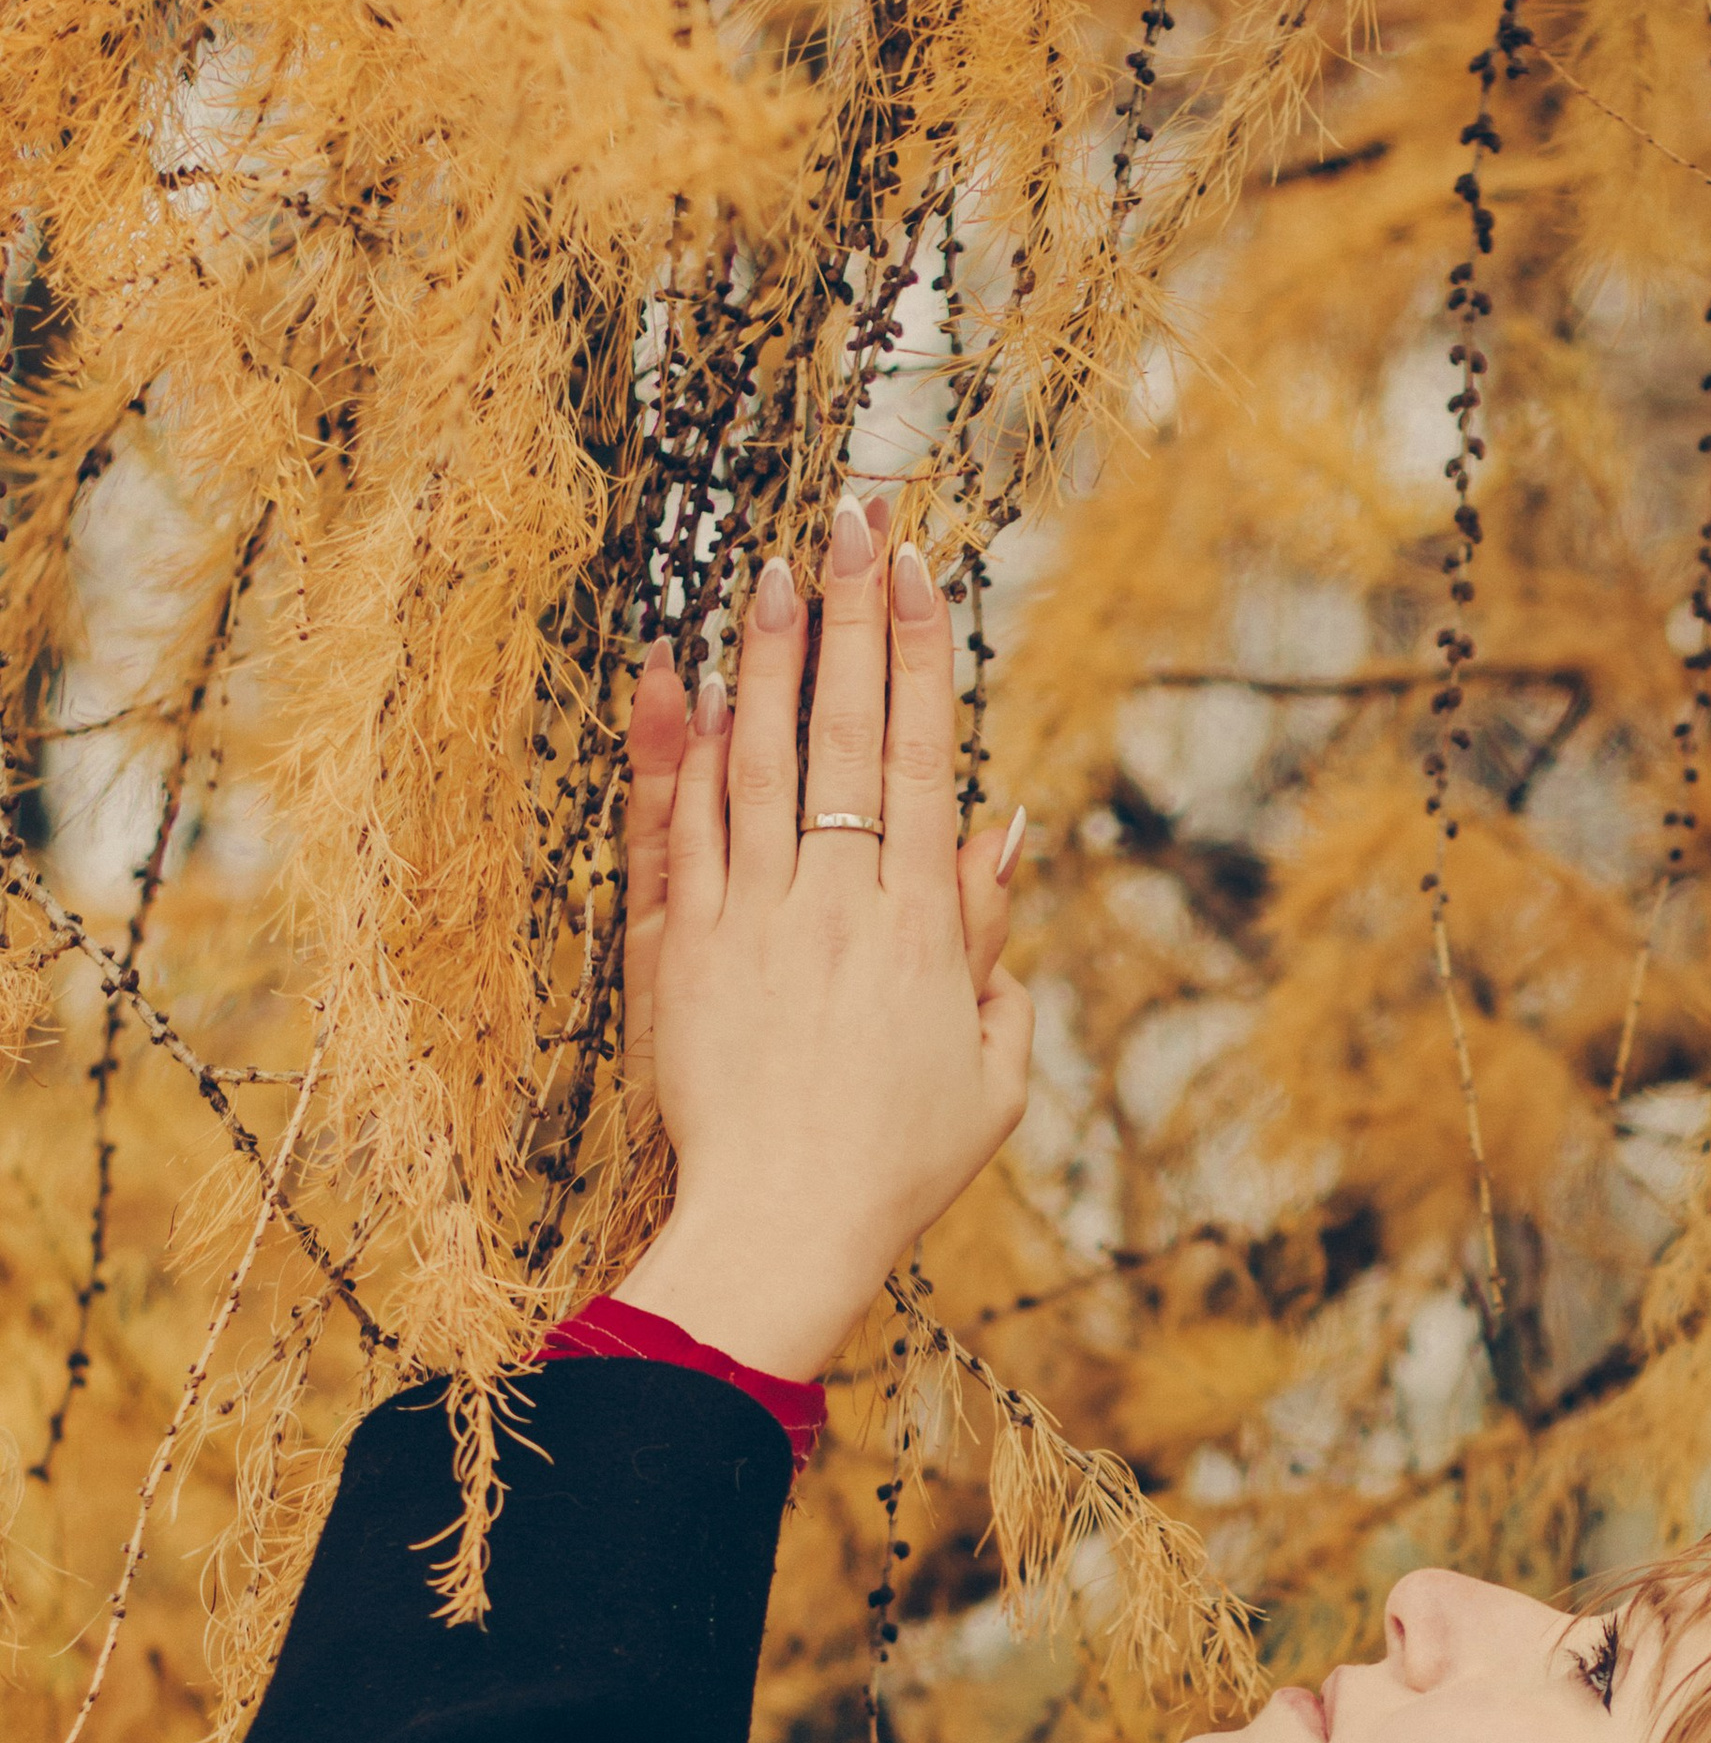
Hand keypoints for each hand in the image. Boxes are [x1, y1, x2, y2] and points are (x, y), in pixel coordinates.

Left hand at [614, 494, 1033, 1378]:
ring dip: (767, 657)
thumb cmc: (899, 1164)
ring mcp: (754, 918)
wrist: (785, 1227)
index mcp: (922, 926)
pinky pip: (678, 829)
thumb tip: (1000, 834)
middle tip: (847, 515)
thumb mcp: (992, 1070)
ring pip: (758, 759)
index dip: (920, 652)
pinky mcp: (684, 951)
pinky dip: (679, 751)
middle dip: (849, 614)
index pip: (924, 756)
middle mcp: (838, 900)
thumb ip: (995, 946)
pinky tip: (684, 680)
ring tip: (770, 570)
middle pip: (846, 731)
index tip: (915, 567)